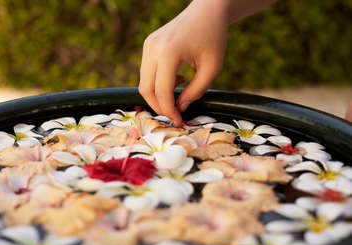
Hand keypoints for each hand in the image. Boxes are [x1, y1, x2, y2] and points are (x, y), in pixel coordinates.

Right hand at [139, 0, 228, 125]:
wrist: (207, 10)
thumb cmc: (213, 37)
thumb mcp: (212, 68)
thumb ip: (196, 92)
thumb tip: (180, 108)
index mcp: (168, 52)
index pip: (162, 91)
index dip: (169, 110)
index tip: (178, 121)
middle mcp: (153, 48)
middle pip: (146, 89)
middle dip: (159, 106)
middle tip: (175, 114)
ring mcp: (148, 45)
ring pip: (144, 82)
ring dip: (159, 94)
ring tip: (180, 90)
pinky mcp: (148, 45)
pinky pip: (146, 72)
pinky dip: (158, 83)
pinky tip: (176, 78)